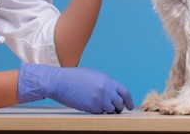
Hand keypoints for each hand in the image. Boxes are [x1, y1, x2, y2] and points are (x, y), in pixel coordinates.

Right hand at [17, 63, 133, 113]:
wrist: (60, 81)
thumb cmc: (74, 78)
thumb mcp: (93, 76)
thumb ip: (104, 84)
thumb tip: (112, 92)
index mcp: (107, 80)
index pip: (124, 92)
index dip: (129, 101)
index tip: (130, 107)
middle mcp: (106, 88)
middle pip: (119, 103)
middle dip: (117, 108)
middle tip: (113, 111)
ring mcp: (100, 98)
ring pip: (110, 110)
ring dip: (105, 111)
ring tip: (96, 106)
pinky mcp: (92, 106)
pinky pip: (99, 114)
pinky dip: (96, 113)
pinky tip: (89, 107)